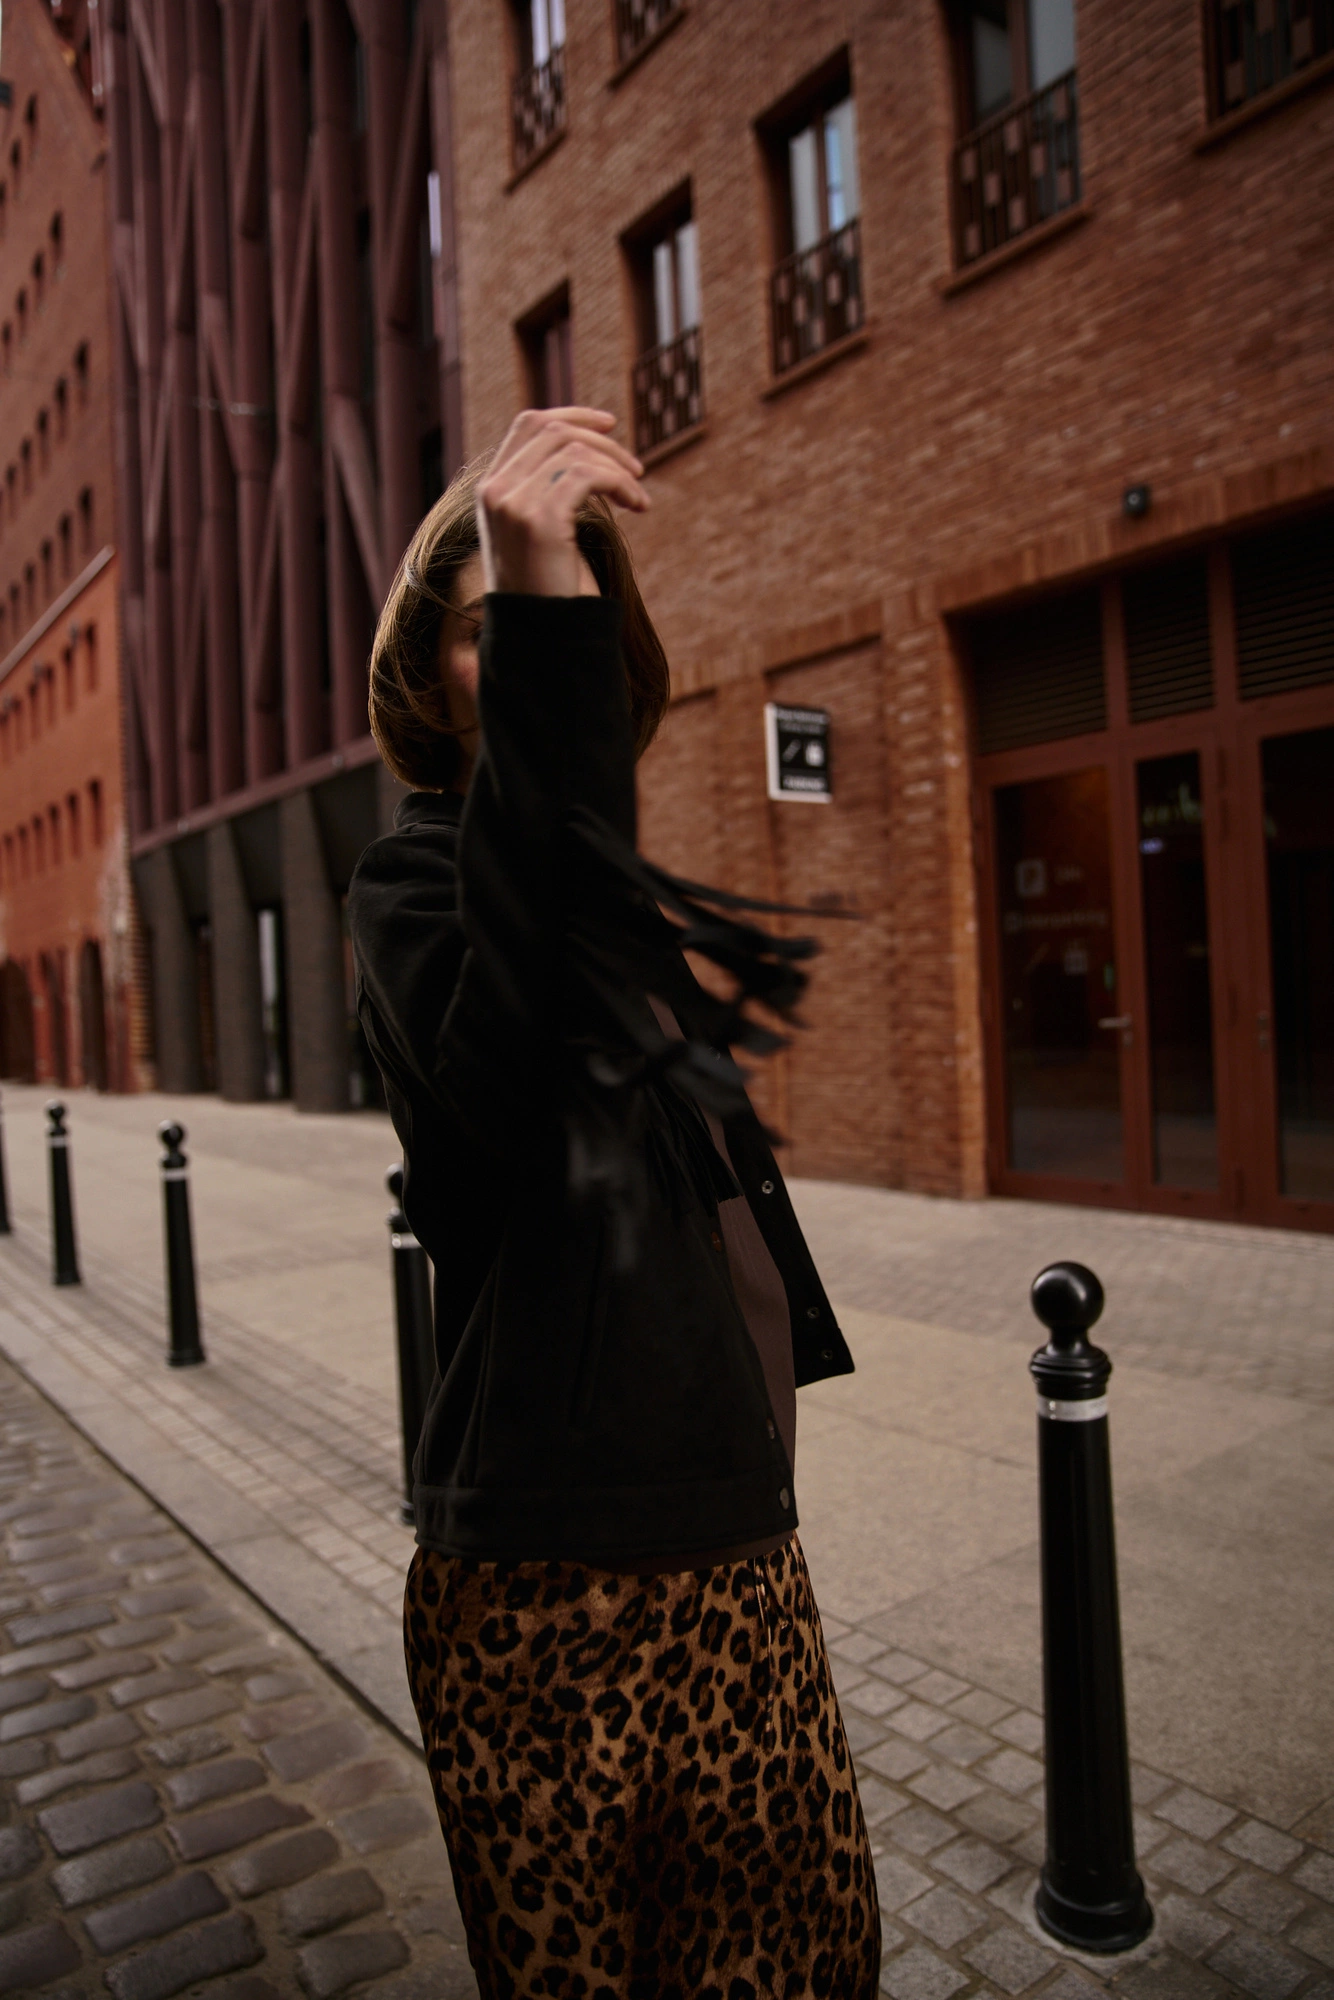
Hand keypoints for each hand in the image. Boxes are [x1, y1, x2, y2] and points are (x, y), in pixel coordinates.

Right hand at [477, 408, 648, 596]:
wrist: (541, 637)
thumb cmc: (550, 592)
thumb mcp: (544, 534)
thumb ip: (550, 493)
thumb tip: (588, 459)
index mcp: (492, 490)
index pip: (529, 425)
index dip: (572, 416)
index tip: (610, 425)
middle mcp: (495, 491)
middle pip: (553, 430)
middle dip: (603, 442)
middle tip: (637, 469)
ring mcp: (512, 503)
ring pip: (573, 451)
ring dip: (617, 467)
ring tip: (639, 496)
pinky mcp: (537, 520)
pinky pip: (587, 475)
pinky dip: (620, 483)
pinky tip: (637, 506)